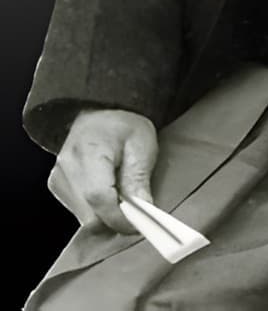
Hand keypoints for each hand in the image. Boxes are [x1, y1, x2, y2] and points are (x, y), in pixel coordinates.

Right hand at [48, 108, 158, 233]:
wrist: (99, 111)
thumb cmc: (123, 124)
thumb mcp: (141, 144)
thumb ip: (139, 178)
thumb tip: (143, 212)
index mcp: (88, 152)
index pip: (99, 197)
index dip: (119, 217)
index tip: (138, 224)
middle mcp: (67, 168)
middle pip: (89, 214)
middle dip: (114, 219)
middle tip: (134, 208)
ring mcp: (58, 178)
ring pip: (84, 217)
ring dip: (105, 215)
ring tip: (121, 194)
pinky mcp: (56, 186)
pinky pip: (78, 211)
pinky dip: (96, 209)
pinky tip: (108, 192)